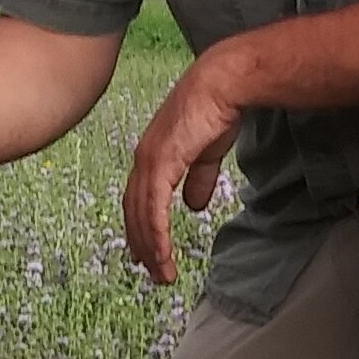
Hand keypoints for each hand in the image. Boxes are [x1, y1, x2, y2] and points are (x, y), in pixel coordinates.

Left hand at [124, 54, 246, 284]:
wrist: (223, 85)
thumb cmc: (217, 110)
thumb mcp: (207, 153)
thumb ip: (198, 179)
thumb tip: (194, 206)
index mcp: (152, 155)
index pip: (139, 199)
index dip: (141, 228)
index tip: (147, 253)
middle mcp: (143, 159)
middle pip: (134, 212)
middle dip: (142, 245)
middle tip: (153, 273)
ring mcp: (148, 161)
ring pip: (141, 215)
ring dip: (150, 248)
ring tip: (161, 274)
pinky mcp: (161, 163)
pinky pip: (153, 209)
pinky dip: (157, 235)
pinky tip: (163, 255)